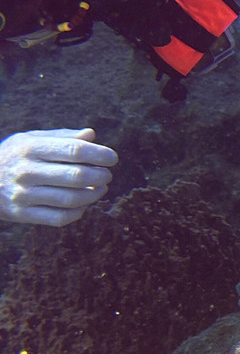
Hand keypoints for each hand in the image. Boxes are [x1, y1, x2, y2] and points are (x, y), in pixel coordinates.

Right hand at [0, 129, 117, 225]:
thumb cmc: (12, 157)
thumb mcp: (29, 140)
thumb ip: (61, 137)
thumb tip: (90, 135)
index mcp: (30, 148)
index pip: (73, 150)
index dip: (99, 154)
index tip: (112, 158)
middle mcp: (26, 171)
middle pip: (76, 176)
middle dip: (100, 176)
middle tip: (107, 175)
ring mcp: (23, 195)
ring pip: (71, 199)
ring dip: (93, 195)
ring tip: (100, 189)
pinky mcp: (21, 214)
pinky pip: (59, 218)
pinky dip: (78, 213)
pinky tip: (83, 205)